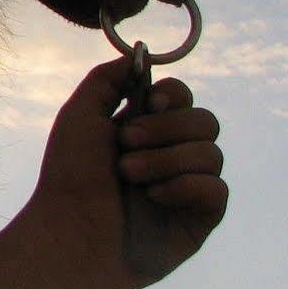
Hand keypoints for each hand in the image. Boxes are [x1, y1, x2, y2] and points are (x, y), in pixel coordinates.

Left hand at [18, 55, 229, 288]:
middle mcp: (170, 156)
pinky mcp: (200, 220)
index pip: (182, 97)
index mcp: (143, 130)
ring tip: (131, 177)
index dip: (173, 95)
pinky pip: (218, 189)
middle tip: (125, 145)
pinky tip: (155, 198)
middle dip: (166, 128)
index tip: (150, 102)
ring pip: (213, 153)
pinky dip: (186, 186)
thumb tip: (140, 54)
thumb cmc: (69, 178)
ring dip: (168, 159)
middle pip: (205, 120)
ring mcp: (187, 188)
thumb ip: (107, 78)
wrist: (71, 234)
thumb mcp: (79, 114)